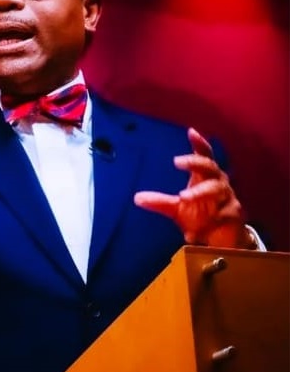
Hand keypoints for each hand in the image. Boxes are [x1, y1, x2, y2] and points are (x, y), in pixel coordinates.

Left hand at [134, 128, 251, 248]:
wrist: (222, 239)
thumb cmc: (201, 216)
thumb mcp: (177, 208)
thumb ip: (159, 202)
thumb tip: (137, 198)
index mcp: (205, 178)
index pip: (205, 156)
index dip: (199, 143)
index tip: (191, 131)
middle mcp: (219, 184)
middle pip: (211, 167)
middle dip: (195, 162)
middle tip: (177, 161)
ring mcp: (229, 198)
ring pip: (217, 189)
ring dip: (200, 192)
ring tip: (183, 197)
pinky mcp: (235, 215)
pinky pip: (223, 215)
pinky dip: (211, 219)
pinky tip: (194, 232)